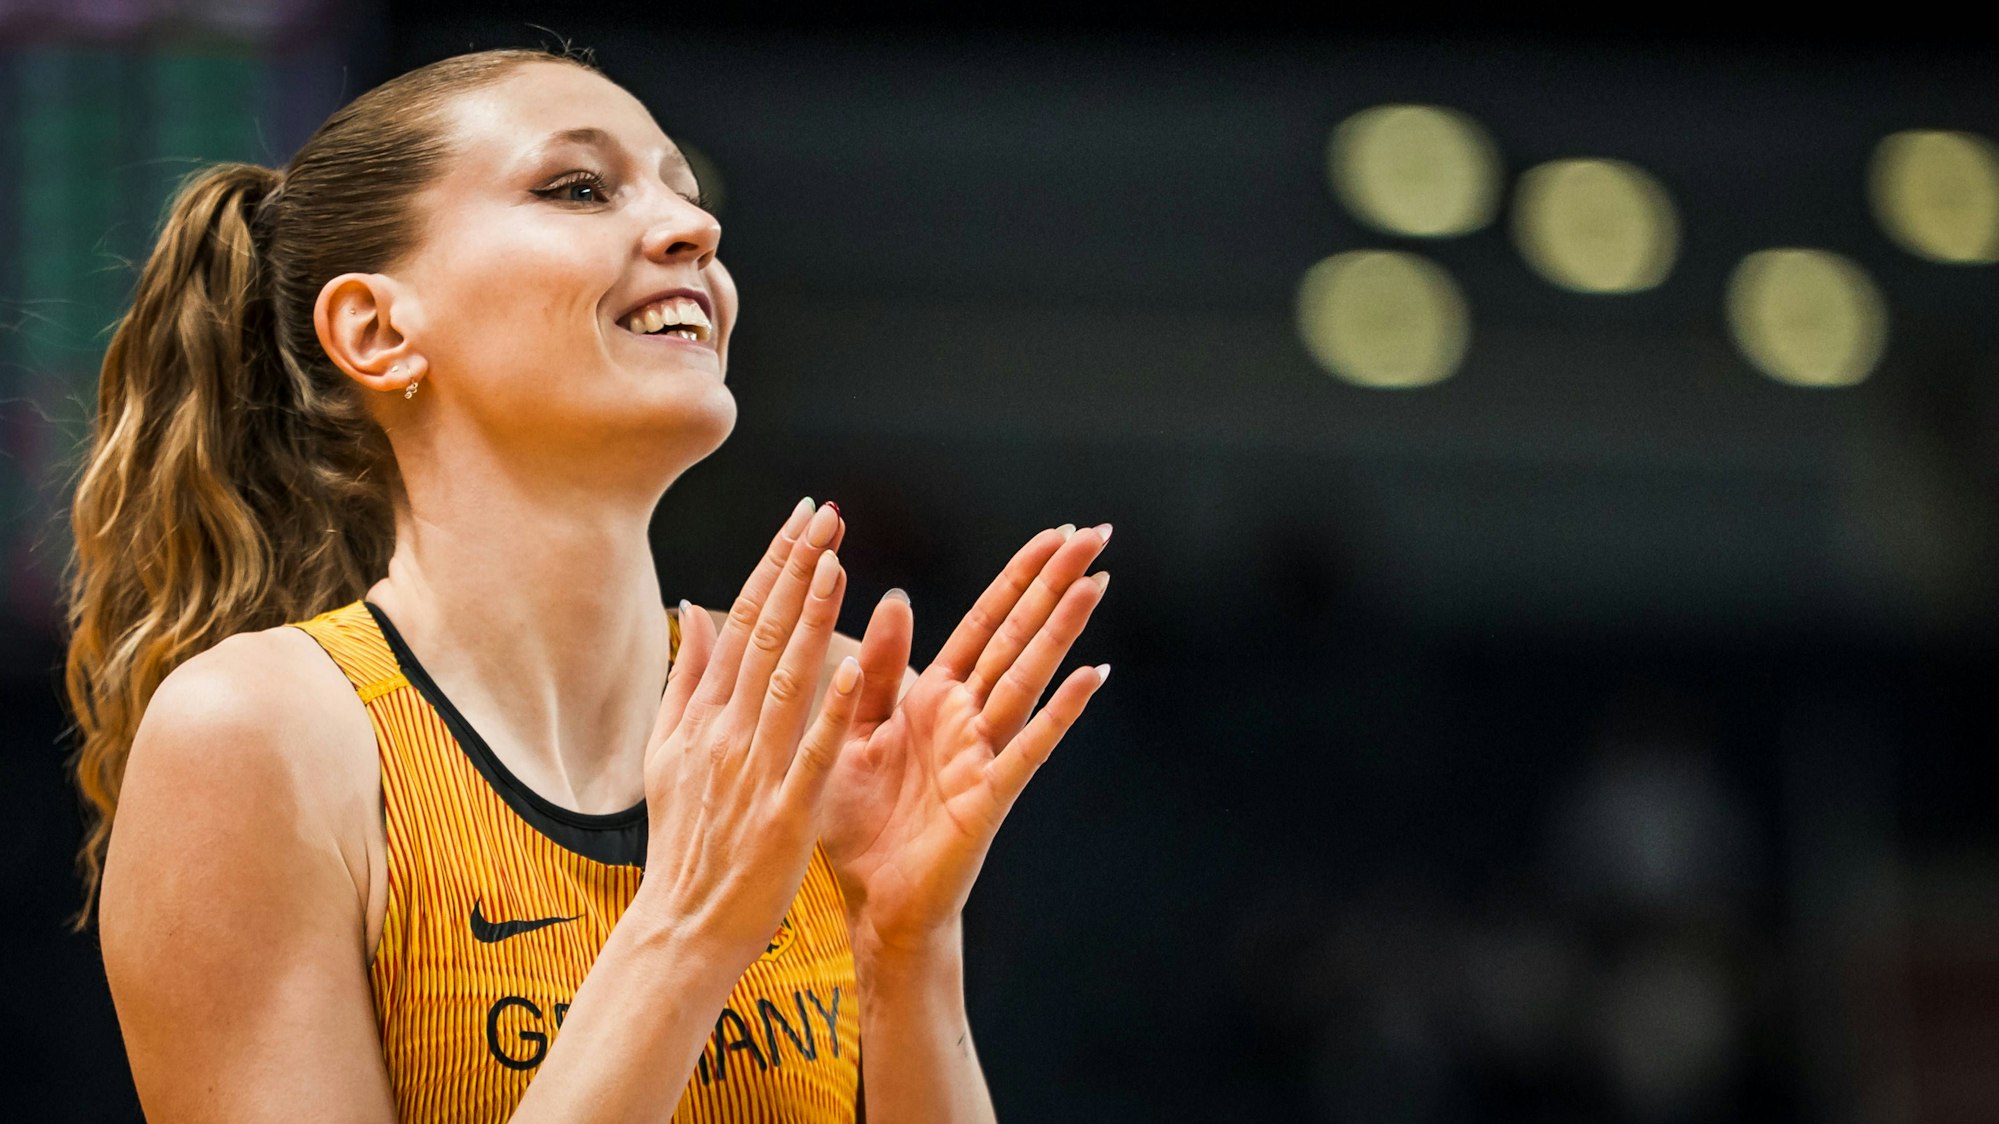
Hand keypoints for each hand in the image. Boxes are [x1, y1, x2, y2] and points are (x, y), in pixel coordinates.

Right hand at [640, 498, 863, 964]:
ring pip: (787, 680)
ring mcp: (754, 770)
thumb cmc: (683, 841)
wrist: (683, 925)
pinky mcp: (784, 812)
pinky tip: (852, 667)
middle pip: (765, 637)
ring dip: (813, 620)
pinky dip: (829, 709)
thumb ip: (685, 680)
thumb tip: (697, 610)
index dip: (775, 567)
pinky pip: (811, 753)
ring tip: (839, 564)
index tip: (803, 519)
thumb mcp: (664, 752)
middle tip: (829, 516)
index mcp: (702, 715)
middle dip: (798, 571)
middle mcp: (725, 732)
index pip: (742, 622)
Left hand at [821, 523, 1111, 953]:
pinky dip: (1060, 710)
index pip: (985, 622)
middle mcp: (968, 718)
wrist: (871, 905)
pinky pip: (1027, 745)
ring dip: (1062, 629)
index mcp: (933, 698)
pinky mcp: (988, 794)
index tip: (1054, 534)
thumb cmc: (861, 828)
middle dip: (1054, 583)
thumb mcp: (849, 731)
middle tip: (1096, 533)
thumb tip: (893, 596)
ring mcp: (984, 753)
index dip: (1019, 577)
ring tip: (1097, 582)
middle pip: (1018, 635)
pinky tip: (1092, 675)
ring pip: (1027, 676)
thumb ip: (874, 668)